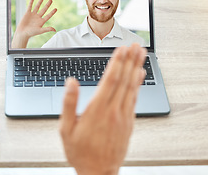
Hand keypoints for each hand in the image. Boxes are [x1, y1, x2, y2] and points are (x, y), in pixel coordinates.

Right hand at [12, 0, 56, 47]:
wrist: (22, 32)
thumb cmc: (31, 33)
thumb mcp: (40, 30)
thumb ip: (47, 29)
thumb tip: (55, 30)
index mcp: (41, 21)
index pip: (48, 16)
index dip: (52, 12)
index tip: (56, 8)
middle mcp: (38, 17)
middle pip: (44, 9)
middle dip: (47, 5)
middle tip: (51, 0)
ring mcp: (33, 15)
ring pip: (37, 7)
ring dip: (40, 2)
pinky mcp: (27, 13)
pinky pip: (30, 6)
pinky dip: (31, 2)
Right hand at [59, 44, 146, 174]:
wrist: (98, 173)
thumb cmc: (80, 152)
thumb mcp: (66, 130)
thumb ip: (68, 103)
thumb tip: (71, 82)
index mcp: (97, 110)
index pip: (110, 80)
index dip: (117, 63)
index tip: (122, 49)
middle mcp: (113, 111)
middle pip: (124, 80)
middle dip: (130, 60)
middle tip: (135, 45)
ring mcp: (123, 117)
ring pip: (132, 87)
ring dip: (136, 68)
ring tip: (141, 54)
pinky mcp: (129, 123)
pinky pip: (135, 99)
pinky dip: (138, 85)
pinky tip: (140, 75)